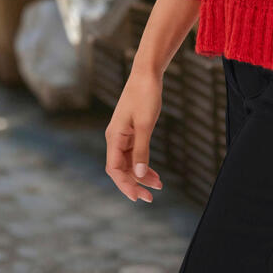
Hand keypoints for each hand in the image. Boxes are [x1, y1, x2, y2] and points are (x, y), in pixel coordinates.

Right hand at [105, 67, 164, 203]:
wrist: (147, 74)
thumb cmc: (145, 95)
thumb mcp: (145, 124)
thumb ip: (142, 150)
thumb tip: (140, 174)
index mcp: (114, 137)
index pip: (115, 169)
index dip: (125, 185)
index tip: (139, 197)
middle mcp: (115, 138)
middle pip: (121, 169)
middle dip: (134, 184)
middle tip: (150, 198)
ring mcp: (123, 135)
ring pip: (129, 163)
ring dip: (142, 175)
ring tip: (158, 186)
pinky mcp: (131, 132)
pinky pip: (135, 154)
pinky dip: (144, 164)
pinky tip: (154, 173)